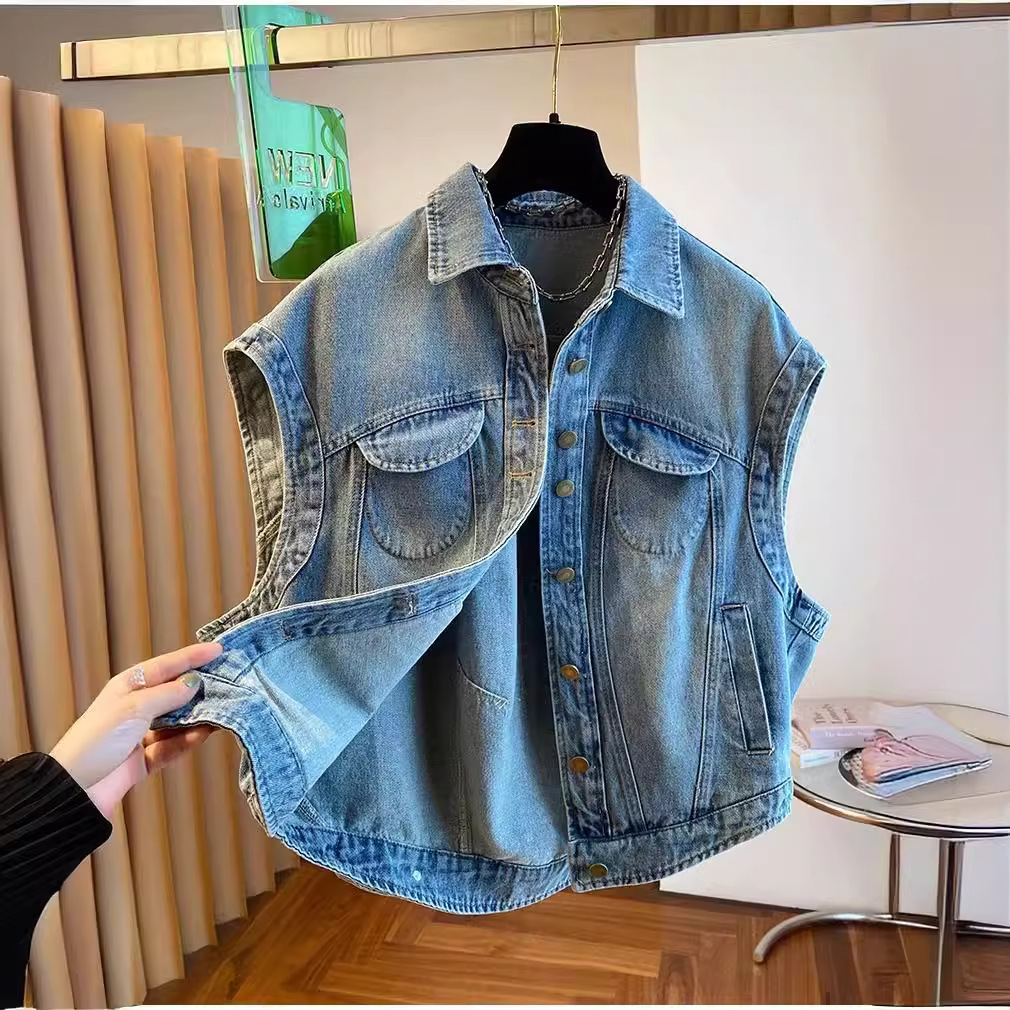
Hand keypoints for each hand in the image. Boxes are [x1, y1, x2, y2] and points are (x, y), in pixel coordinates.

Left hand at [50, 643, 221, 818]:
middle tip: (229, 683)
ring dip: (198, 717)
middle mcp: (137, 707)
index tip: (219, 650)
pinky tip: (203, 734)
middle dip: (201, 688)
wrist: (76, 790)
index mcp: (129, 686)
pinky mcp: (145, 759)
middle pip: (175, 692)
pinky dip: (188, 740)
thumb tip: (194, 682)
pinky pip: (173, 746)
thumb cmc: (96, 741)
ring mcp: (141, 734)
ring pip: (178, 720)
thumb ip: (167, 694)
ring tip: (222, 711)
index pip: (167, 665)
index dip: (193, 656)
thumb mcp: (133, 709)